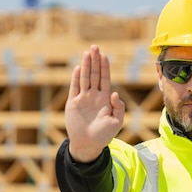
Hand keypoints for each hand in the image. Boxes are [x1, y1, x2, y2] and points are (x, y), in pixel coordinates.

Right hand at [64, 45, 124, 161]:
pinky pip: (74, 88)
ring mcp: (83, 99)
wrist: (88, 145)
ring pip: (85, 78)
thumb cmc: (104, 135)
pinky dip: (76, 78)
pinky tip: (78, 68)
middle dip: (95, 61)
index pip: (105, 79)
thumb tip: (115, 93)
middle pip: (95, 75)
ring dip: (86, 65)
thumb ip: (119, 107)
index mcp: (105, 99)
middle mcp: (94, 96)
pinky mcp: (73, 103)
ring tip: (87, 53)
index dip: (105, 67)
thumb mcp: (116, 122)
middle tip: (95, 47)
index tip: (105, 55)